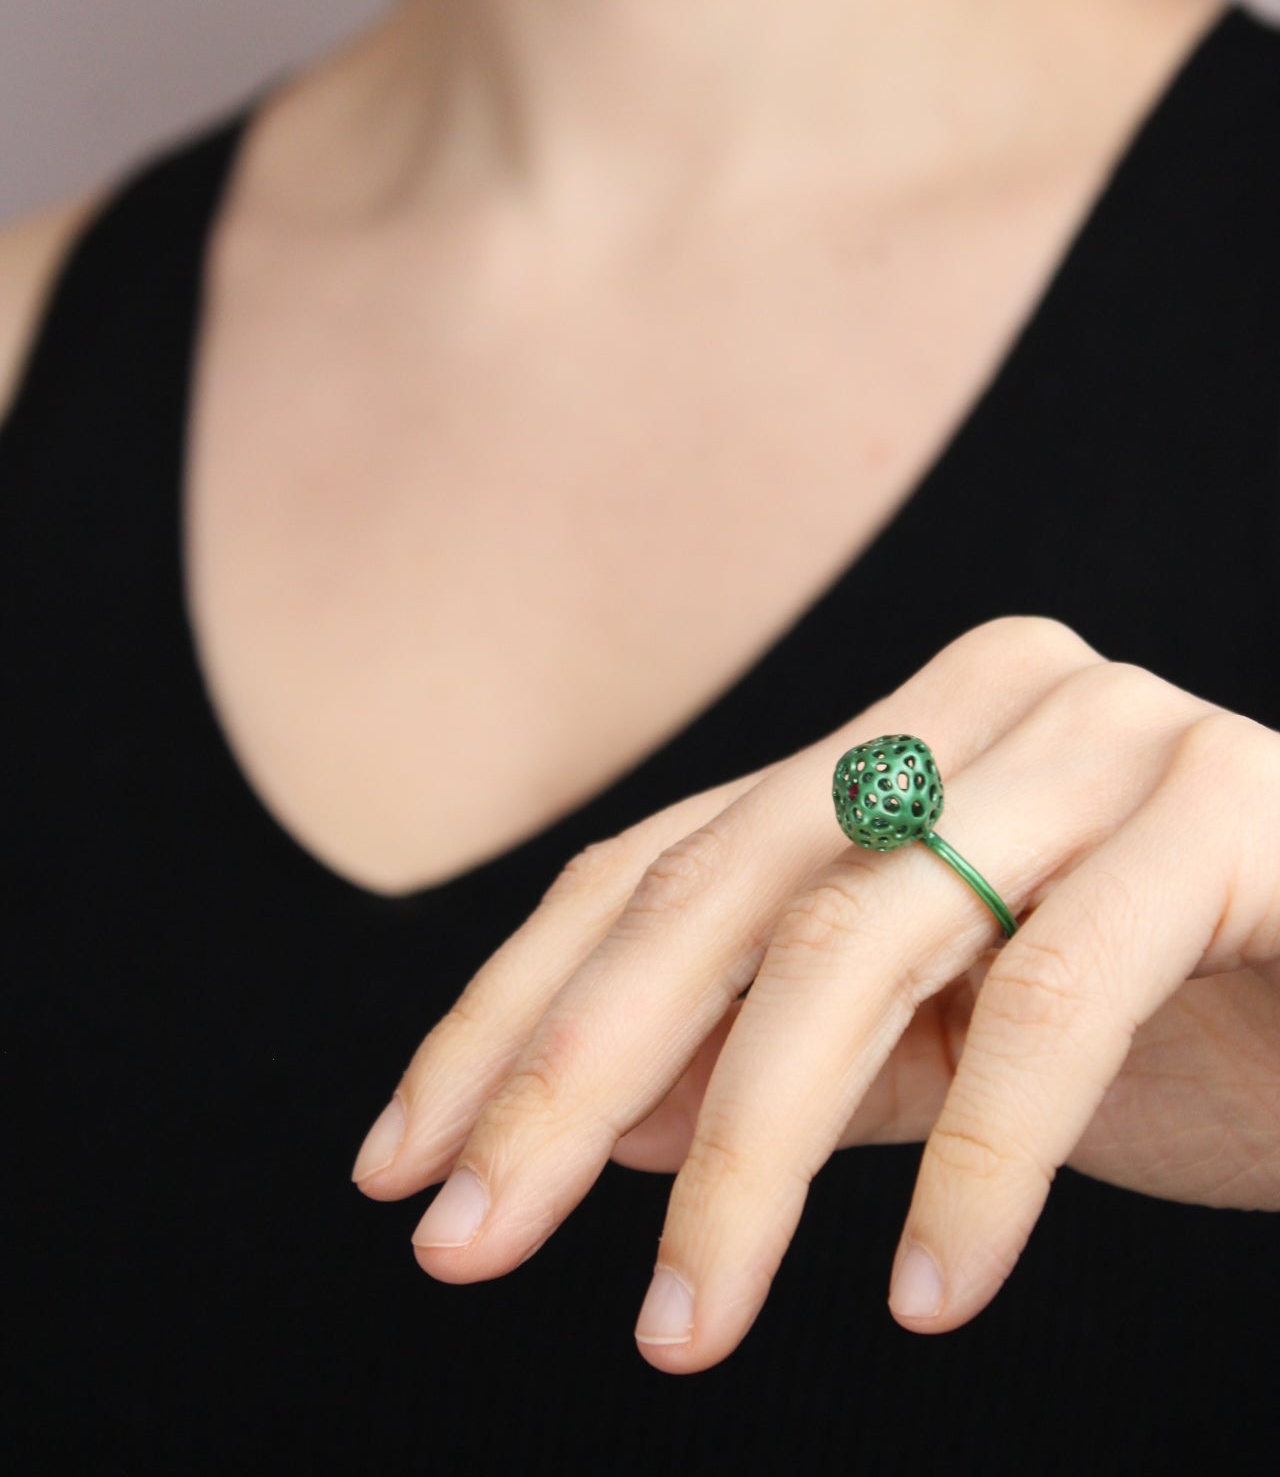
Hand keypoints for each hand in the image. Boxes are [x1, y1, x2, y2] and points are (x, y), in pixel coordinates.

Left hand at [352, 617, 1279, 1371]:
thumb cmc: (1200, 1020)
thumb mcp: (951, 1048)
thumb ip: (794, 1064)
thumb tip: (602, 1121)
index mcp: (905, 732)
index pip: (661, 862)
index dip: (515, 1009)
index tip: (401, 1164)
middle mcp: (989, 699)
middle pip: (721, 886)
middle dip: (569, 1073)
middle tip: (464, 1242)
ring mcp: (1112, 739)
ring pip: (862, 938)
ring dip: (747, 1152)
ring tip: (683, 1330)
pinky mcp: (1229, 814)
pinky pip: (1061, 991)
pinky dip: (981, 1154)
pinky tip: (935, 1300)